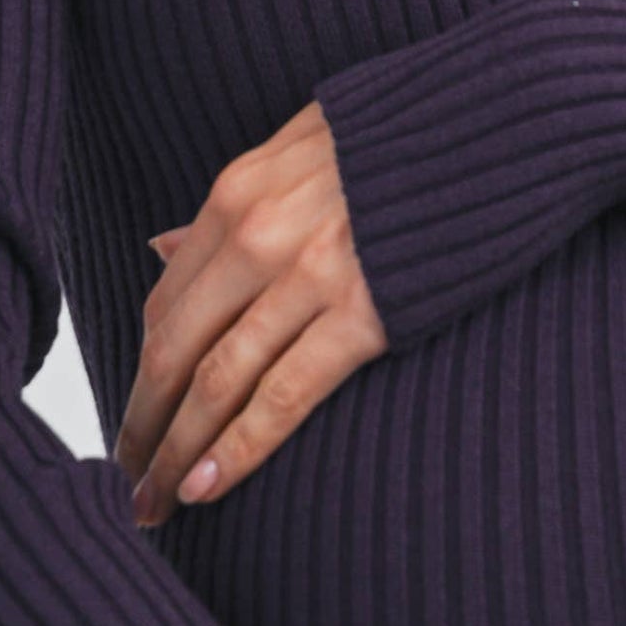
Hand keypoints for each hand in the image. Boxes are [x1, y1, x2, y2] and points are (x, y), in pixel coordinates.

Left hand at [114, 101, 388, 523]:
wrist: (500, 120)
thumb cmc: (401, 137)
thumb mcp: (299, 148)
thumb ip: (233, 205)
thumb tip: (159, 245)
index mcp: (237, 193)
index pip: (166, 301)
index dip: (143, 371)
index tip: (137, 419)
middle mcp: (256, 235)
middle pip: (173, 349)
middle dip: (142, 424)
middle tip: (125, 483)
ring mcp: (307, 276)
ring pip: (215, 381)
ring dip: (175, 450)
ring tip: (152, 505)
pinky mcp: (364, 314)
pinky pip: (283, 395)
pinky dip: (236, 448)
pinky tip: (205, 486)